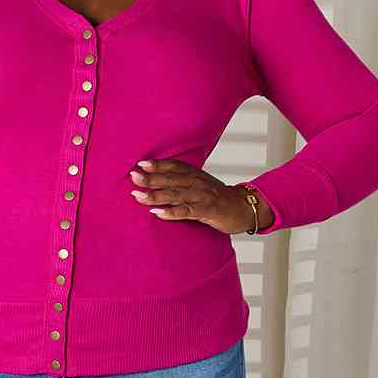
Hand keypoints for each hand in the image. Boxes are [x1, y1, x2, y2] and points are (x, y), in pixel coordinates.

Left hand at [128, 159, 273, 232]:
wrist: (245, 208)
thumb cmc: (219, 198)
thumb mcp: (202, 185)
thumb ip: (184, 183)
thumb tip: (161, 183)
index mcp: (195, 175)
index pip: (174, 167)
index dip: (158, 164)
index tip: (140, 164)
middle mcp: (197, 183)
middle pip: (171, 179)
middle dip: (151, 178)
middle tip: (133, 177)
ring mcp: (202, 197)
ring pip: (176, 195)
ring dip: (156, 195)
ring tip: (138, 196)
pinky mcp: (207, 211)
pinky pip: (187, 211)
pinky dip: (172, 212)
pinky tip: (158, 213)